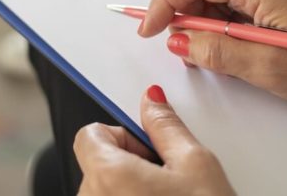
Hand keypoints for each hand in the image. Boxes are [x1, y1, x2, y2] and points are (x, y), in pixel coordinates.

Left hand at [74, 85, 234, 195]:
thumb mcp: (196, 163)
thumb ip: (165, 125)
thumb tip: (152, 100)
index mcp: (107, 176)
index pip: (90, 134)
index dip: (122, 135)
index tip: (147, 147)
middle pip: (97, 165)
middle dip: (129, 165)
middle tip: (166, 181)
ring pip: (104, 192)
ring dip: (129, 192)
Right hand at [139, 0, 286, 109]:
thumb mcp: (268, 69)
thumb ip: (217, 52)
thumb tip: (179, 42)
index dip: (164, 3)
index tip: (150, 30)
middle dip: (182, 13)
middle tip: (178, 49)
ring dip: (203, 20)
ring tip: (208, 54)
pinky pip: (238, 0)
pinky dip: (223, 21)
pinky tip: (229, 47)